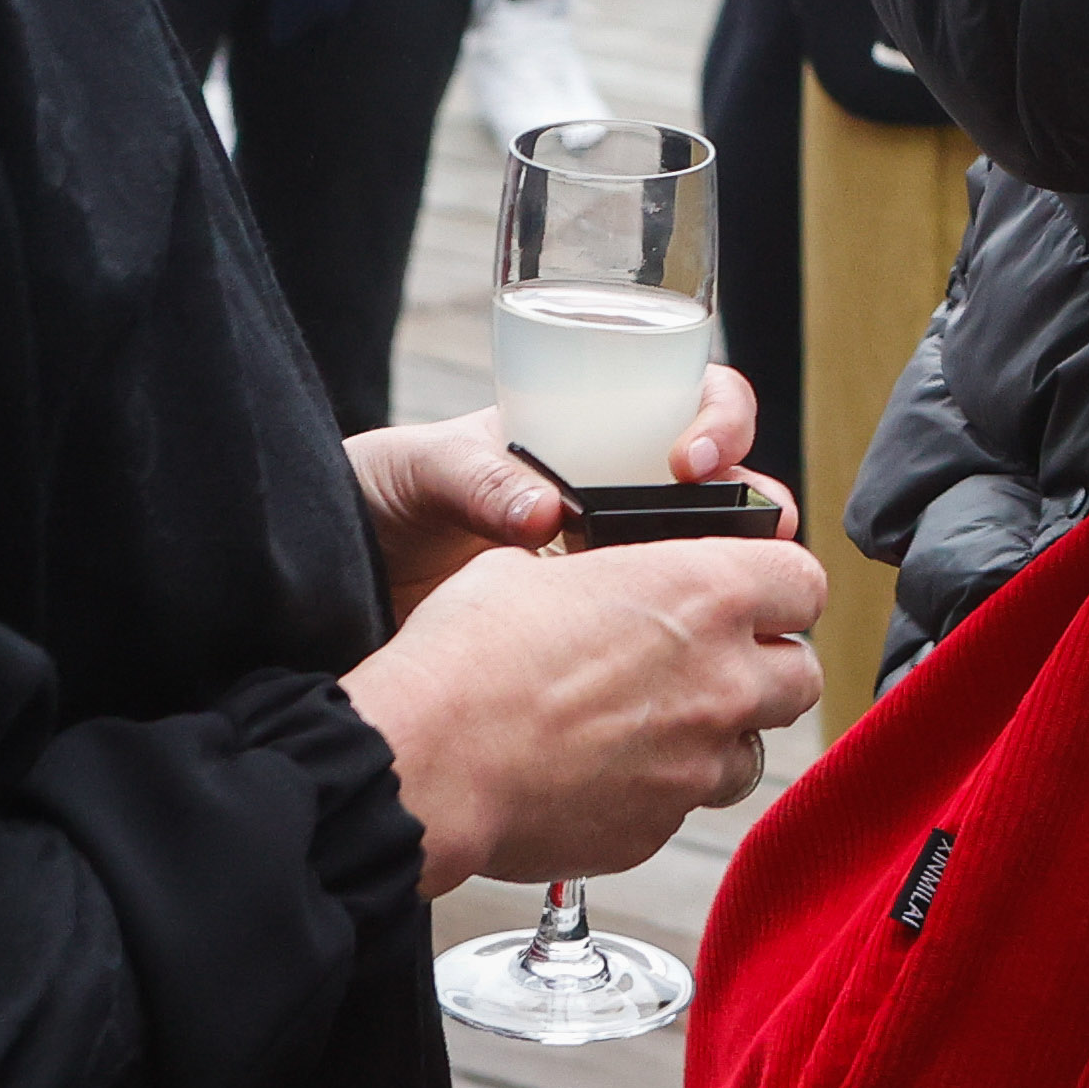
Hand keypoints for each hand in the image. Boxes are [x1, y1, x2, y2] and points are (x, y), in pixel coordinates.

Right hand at [341, 529, 824, 892]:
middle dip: (765, 670)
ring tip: (650, 727)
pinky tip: (599, 774)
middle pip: (801, 676)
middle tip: (711, 666)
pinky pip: (682, 808)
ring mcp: (696, 764)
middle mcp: (720, 680)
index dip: (779, 589)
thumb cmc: (466, 659)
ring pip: (750, 753)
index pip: (804, 582)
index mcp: (703, 593)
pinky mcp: (657, 829)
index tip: (755, 597)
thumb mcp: (528, 569)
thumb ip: (598, 578)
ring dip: (716, 739)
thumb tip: (588, 585)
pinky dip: (657, 792)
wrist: (428, 762)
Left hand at [346, 366, 767, 620]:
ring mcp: (616, 574)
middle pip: (731, 498)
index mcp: (596, 440)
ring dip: (733, 593)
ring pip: (714, 578)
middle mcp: (622, 502)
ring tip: (718, 618)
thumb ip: (478, 479)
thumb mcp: (423, 471)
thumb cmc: (381, 500)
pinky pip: (666, 645)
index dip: (721, 424)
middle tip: (742, 542)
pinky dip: (682, 659)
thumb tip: (543, 512)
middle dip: (756, 513)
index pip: (698, 409)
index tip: (692, 459)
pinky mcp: (600, 640)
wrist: (331, 579)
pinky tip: (666, 678)